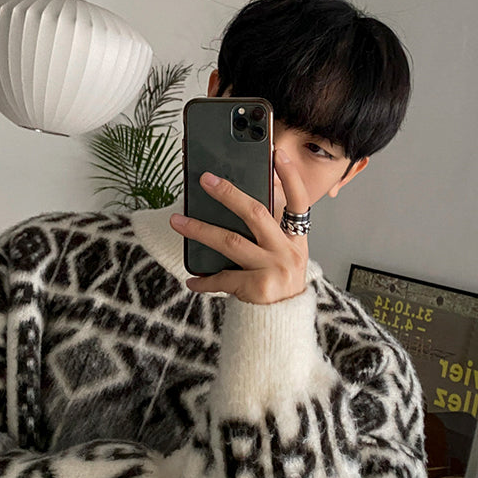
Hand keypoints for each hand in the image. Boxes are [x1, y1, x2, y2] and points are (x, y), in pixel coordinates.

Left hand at [170, 150, 309, 304]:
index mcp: (296, 239)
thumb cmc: (277, 282)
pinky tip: (190, 279)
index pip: (299, 202)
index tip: (278, 153)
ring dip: (200, 230)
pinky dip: (204, 280)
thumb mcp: (283, 253)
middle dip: (229, 194)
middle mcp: (287, 252)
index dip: (291, 177)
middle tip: (205, 180)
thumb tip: (241, 198)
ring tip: (177, 221)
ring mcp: (273, 270)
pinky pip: (223, 279)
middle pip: (256, 214)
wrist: (282, 323)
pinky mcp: (258, 289)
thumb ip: (269, 229)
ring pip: (231, 242)